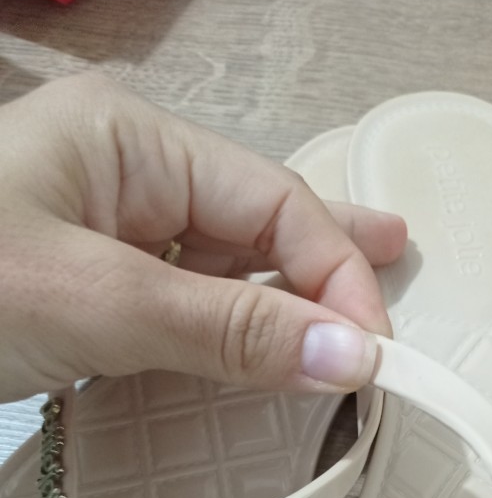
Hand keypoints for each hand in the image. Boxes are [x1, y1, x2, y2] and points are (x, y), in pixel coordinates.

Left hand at [0, 74, 406, 402]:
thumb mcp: (96, 305)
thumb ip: (227, 331)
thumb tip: (349, 357)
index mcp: (131, 140)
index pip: (271, 202)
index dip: (335, 276)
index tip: (372, 355)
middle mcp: (124, 175)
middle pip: (255, 216)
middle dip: (329, 250)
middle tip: (400, 267)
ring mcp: (104, 231)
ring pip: (222, 261)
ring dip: (288, 291)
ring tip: (354, 301)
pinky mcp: (86, 285)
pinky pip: (181, 301)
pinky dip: (231, 326)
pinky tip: (265, 334)